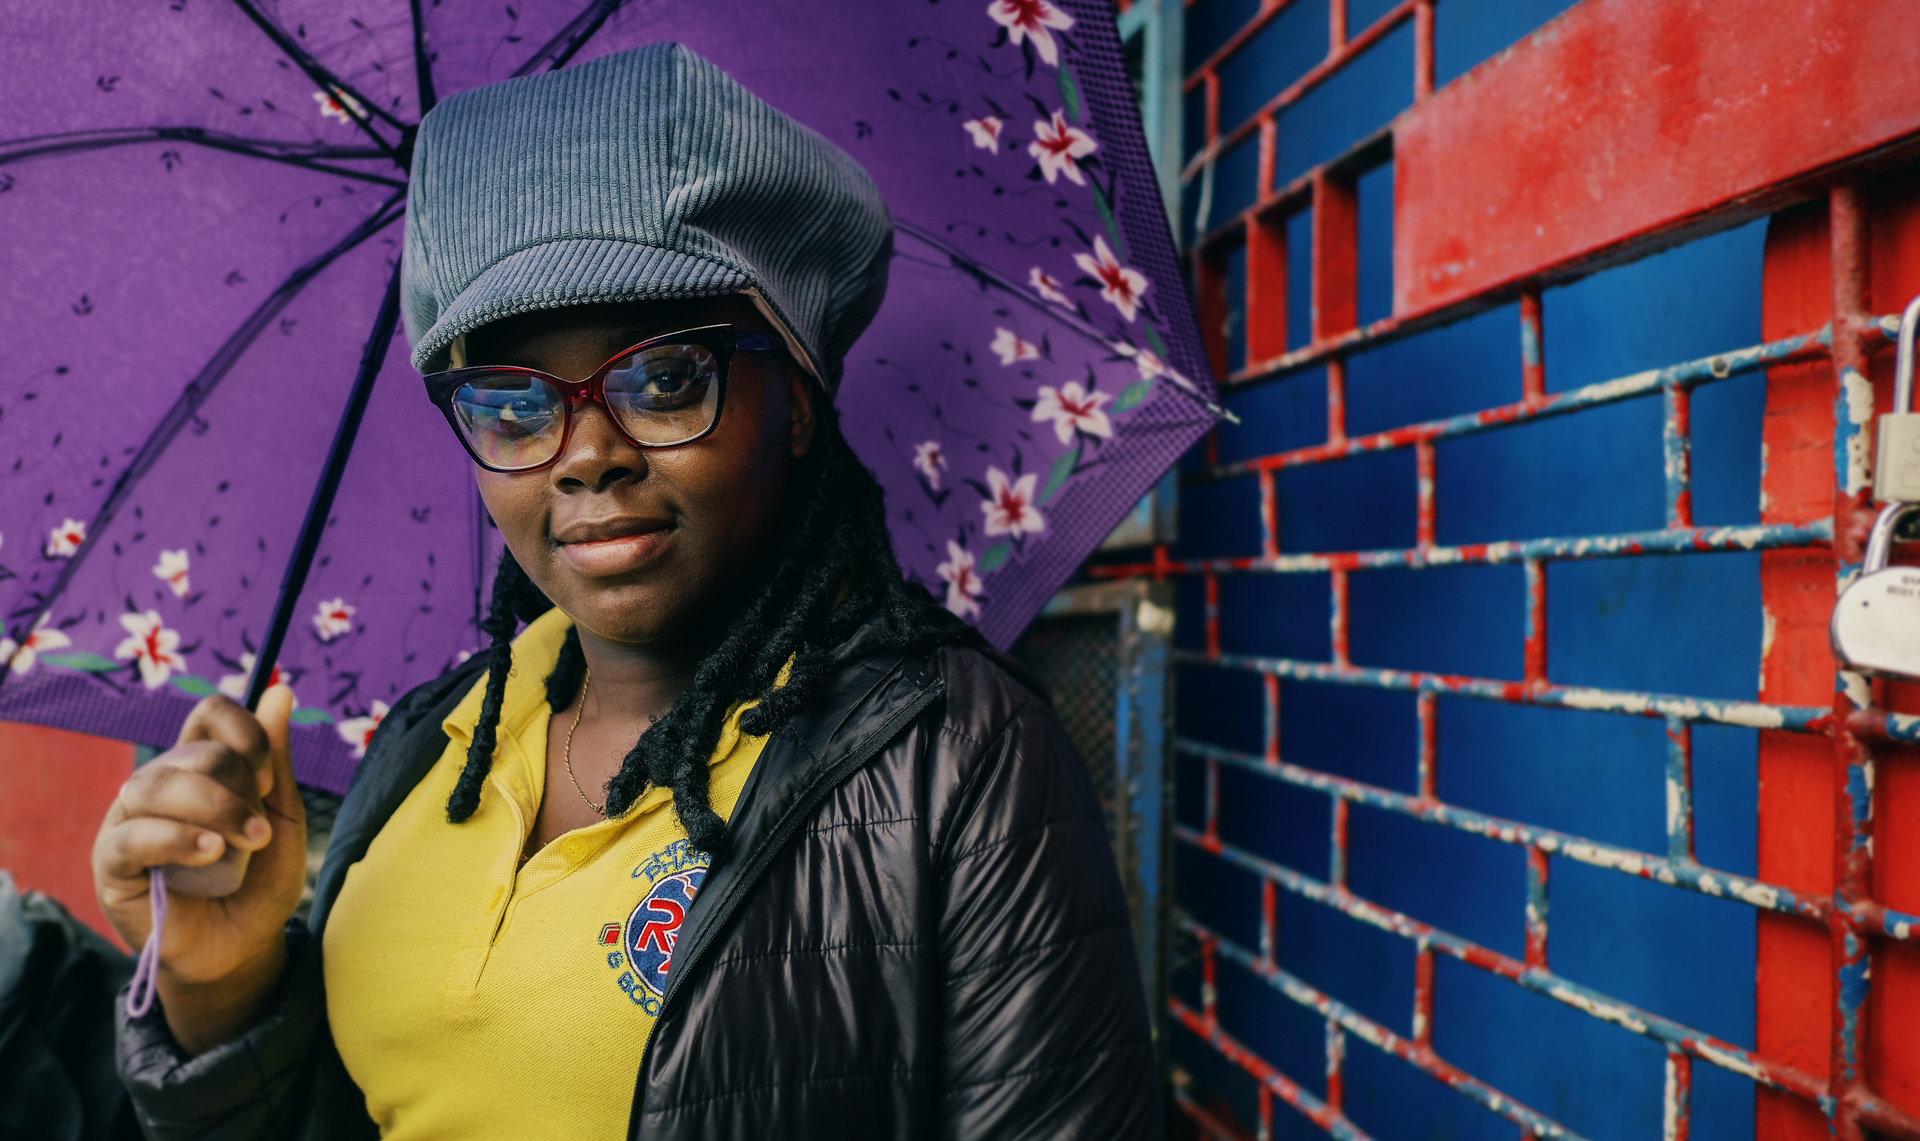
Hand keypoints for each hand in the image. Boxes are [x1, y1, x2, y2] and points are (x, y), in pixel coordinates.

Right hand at [93, 686, 304, 1052]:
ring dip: (215, 811)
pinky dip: (177, 839)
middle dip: (239, 787)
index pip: (209, 715)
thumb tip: (279, 690)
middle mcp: (159, 785)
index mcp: (198, 768)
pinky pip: (133, 836)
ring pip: (158, 786)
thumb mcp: (281, 817)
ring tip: (245, 844)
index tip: (271, 779)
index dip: (245, 734)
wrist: (241, 948)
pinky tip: (210, 854)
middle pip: (192, 754)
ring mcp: (129, 821)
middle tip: (262, 830)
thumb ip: (275, 759)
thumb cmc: (258, 882)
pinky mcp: (111, 864)